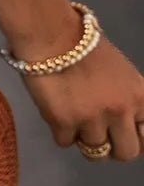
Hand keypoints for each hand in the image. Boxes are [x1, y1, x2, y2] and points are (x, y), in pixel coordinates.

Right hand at [18, 31, 143, 162]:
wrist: (50, 32)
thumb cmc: (83, 45)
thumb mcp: (121, 73)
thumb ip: (128, 99)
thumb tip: (125, 125)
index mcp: (140, 96)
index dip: (134, 137)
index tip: (121, 133)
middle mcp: (121, 111)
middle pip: (126, 153)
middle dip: (111, 147)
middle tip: (97, 133)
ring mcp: (92, 119)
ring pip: (94, 152)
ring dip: (82, 136)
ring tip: (72, 114)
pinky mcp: (64, 123)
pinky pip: (64, 142)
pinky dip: (59, 130)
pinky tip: (56, 108)